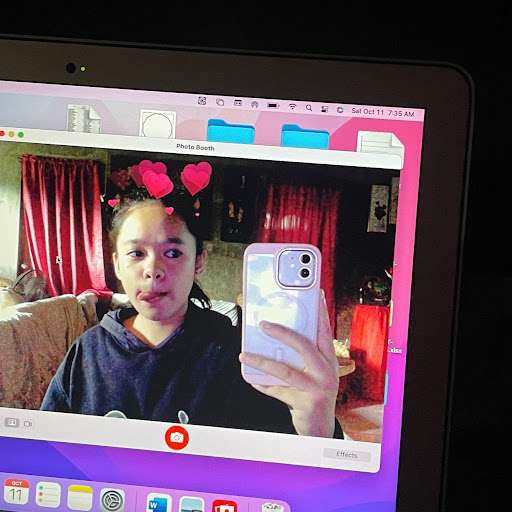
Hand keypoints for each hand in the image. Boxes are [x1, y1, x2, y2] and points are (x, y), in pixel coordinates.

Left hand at [239, 291, 338, 436]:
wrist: (320, 428)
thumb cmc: (313, 393)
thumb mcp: (313, 372)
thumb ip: (301, 355)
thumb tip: (273, 332)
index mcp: (329, 360)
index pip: (323, 331)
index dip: (318, 313)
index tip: (314, 296)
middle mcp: (327, 372)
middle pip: (304, 346)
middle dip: (282, 333)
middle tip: (263, 324)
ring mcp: (317, 388)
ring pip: (286, 371)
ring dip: (262, 362)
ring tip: (244, 355)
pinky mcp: (306, 403)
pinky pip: (277, 391)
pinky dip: (263, 385)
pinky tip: (251, 379)